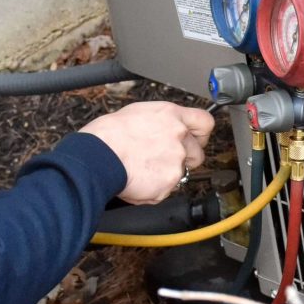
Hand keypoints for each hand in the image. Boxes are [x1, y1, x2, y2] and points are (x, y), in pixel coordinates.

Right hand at [79, 103, 214, 204]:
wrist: (98, 156)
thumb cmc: (107, 135)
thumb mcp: (137, 114)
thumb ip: (159, 123)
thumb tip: (163, 130)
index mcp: (171, 115)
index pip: (204, 121)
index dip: (201, 134)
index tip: (196, 140)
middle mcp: (179, 135)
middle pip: (198, 153)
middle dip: (186, 160)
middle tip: (163, 161)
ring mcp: (176, 159)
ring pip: (180, 173)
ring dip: (166, 175)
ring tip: (142, 171)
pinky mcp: (169, 181)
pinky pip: (166, 189)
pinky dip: (154, 190)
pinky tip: (137, 181)